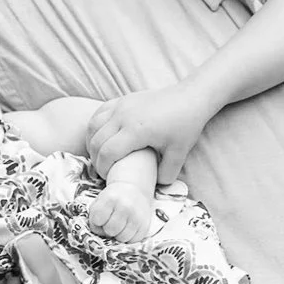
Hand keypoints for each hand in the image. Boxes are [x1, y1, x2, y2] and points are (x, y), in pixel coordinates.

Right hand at [88, 84, 214, 183]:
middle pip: (96, 141)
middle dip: (96, 159)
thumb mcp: (179, 154)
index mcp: (136, 130)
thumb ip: (166, 175)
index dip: (103, 168)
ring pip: (93, 126)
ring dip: (93, 143)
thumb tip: (154, 186)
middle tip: (104, 171)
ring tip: (100, 155)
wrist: (190, 97)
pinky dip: (95, 127)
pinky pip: (99, 113)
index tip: (109, 178)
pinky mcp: (122, 99)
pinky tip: (101, 136)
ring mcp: (121, 105)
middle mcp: (123, 116)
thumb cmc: (185, 125)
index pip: (107, 152)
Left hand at [88, 182, 152, 241]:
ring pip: (122, 238)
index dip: (97, 221)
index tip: (101, 216)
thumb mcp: (100, 200)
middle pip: (110, 230)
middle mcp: (125, 207)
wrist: (135, 190)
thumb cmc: (113, 198)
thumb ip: (94, 216)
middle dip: (108, 229)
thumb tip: (100, 233)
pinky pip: (133, 241)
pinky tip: (128, 227)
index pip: (97, 220)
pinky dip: (129, 237)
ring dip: (118, 234)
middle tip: (110, 222)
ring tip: (120, 225)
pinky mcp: (145, 225)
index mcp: (111, 198)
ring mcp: (137, 216)